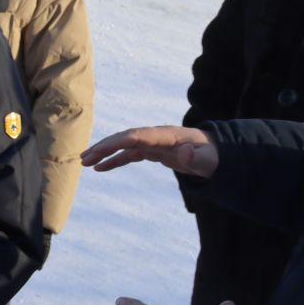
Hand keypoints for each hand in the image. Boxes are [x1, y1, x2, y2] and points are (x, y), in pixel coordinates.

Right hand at [82, 126, 218, 177]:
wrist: (220, 154)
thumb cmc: (215, 156)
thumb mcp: (210, 159)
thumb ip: (197, 157)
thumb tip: (183, 153)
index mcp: (167, 136)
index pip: (136, 137)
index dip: (115, 143)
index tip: (97, 151)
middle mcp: (156, 136)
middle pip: (125, 138)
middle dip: (103, 147)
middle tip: (84, 158)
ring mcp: (154, 143)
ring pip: (124, 145)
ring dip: (104, 152)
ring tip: (85, 162)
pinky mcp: (154, 151)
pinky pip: (130, 154)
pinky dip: (115, 160)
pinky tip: (100, 168)